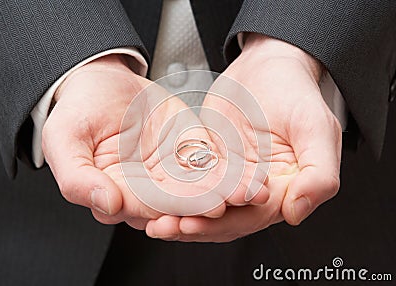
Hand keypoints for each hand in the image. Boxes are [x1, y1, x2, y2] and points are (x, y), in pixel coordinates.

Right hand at [42, 54, 265, 230]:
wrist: (101, 81)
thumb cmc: (79, 110)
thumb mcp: (64, 141)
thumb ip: (77, 178)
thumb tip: (106, 205)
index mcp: (116, 194)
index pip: (146, 209)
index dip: (174, 209)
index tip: (203, 207)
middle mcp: (145, 191)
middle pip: (180, 203)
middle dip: (209, 204)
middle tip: (237, 201)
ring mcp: (168, 174)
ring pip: (201, 187)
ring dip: (228, 190)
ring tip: (252, 190)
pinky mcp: (187, 154)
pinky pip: (211, 163)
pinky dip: (231, 168)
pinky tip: (251, 171)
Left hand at [146, 34, 341, 241]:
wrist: (269, 64)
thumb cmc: (297, 92)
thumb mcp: (317, 128)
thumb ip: (318, 174)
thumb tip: (296, 213)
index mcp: (286, 188)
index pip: (255, 216)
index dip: (224, 223)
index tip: (193, 224)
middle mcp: (259, 189)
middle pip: (227, 217)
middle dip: (195, 225)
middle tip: (164, 228)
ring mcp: (234, 177)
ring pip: (207, 205)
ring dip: (181, 215)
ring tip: (154, 222)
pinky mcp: (214, 163)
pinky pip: (193, 181)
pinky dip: (176, 192)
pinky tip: (154, 199)